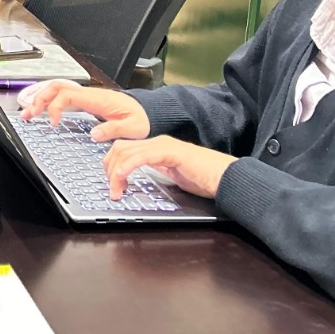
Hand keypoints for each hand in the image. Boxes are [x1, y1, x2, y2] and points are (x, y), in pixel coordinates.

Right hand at [17, 80, 149, 141]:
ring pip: (56, 89)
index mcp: (97, 99)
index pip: (67, 94)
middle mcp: (89, 95)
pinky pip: (62, 97)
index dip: (55, 106)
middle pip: (56, 87)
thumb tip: (95, 133)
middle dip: (39, 99)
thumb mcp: (134, 128)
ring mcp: (86, 97)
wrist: (148, 111)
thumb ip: (114, 130)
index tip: (53, 123)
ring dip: (40, 99)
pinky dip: (49, 103)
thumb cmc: (141, 118)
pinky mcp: (86, 102)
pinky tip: (43, 113)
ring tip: (28, 114)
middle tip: (29, 115)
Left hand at [102, 137, 235, 200]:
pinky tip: (121, 176)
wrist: (226, 177)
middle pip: (119, 148)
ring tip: (116, 191)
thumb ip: (156, 171)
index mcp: (156, 147)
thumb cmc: (204, 178)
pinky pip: (142, 157)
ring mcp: (163, 146)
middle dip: (109, 169)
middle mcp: (157, 143)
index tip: (111, 185)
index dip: (111, 165)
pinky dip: (127, 166)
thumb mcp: (172, 175)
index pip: (123, 149)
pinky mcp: (171, 152)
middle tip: (112, 190)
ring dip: (115, 172)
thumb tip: (138, 177)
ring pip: (126, 152)